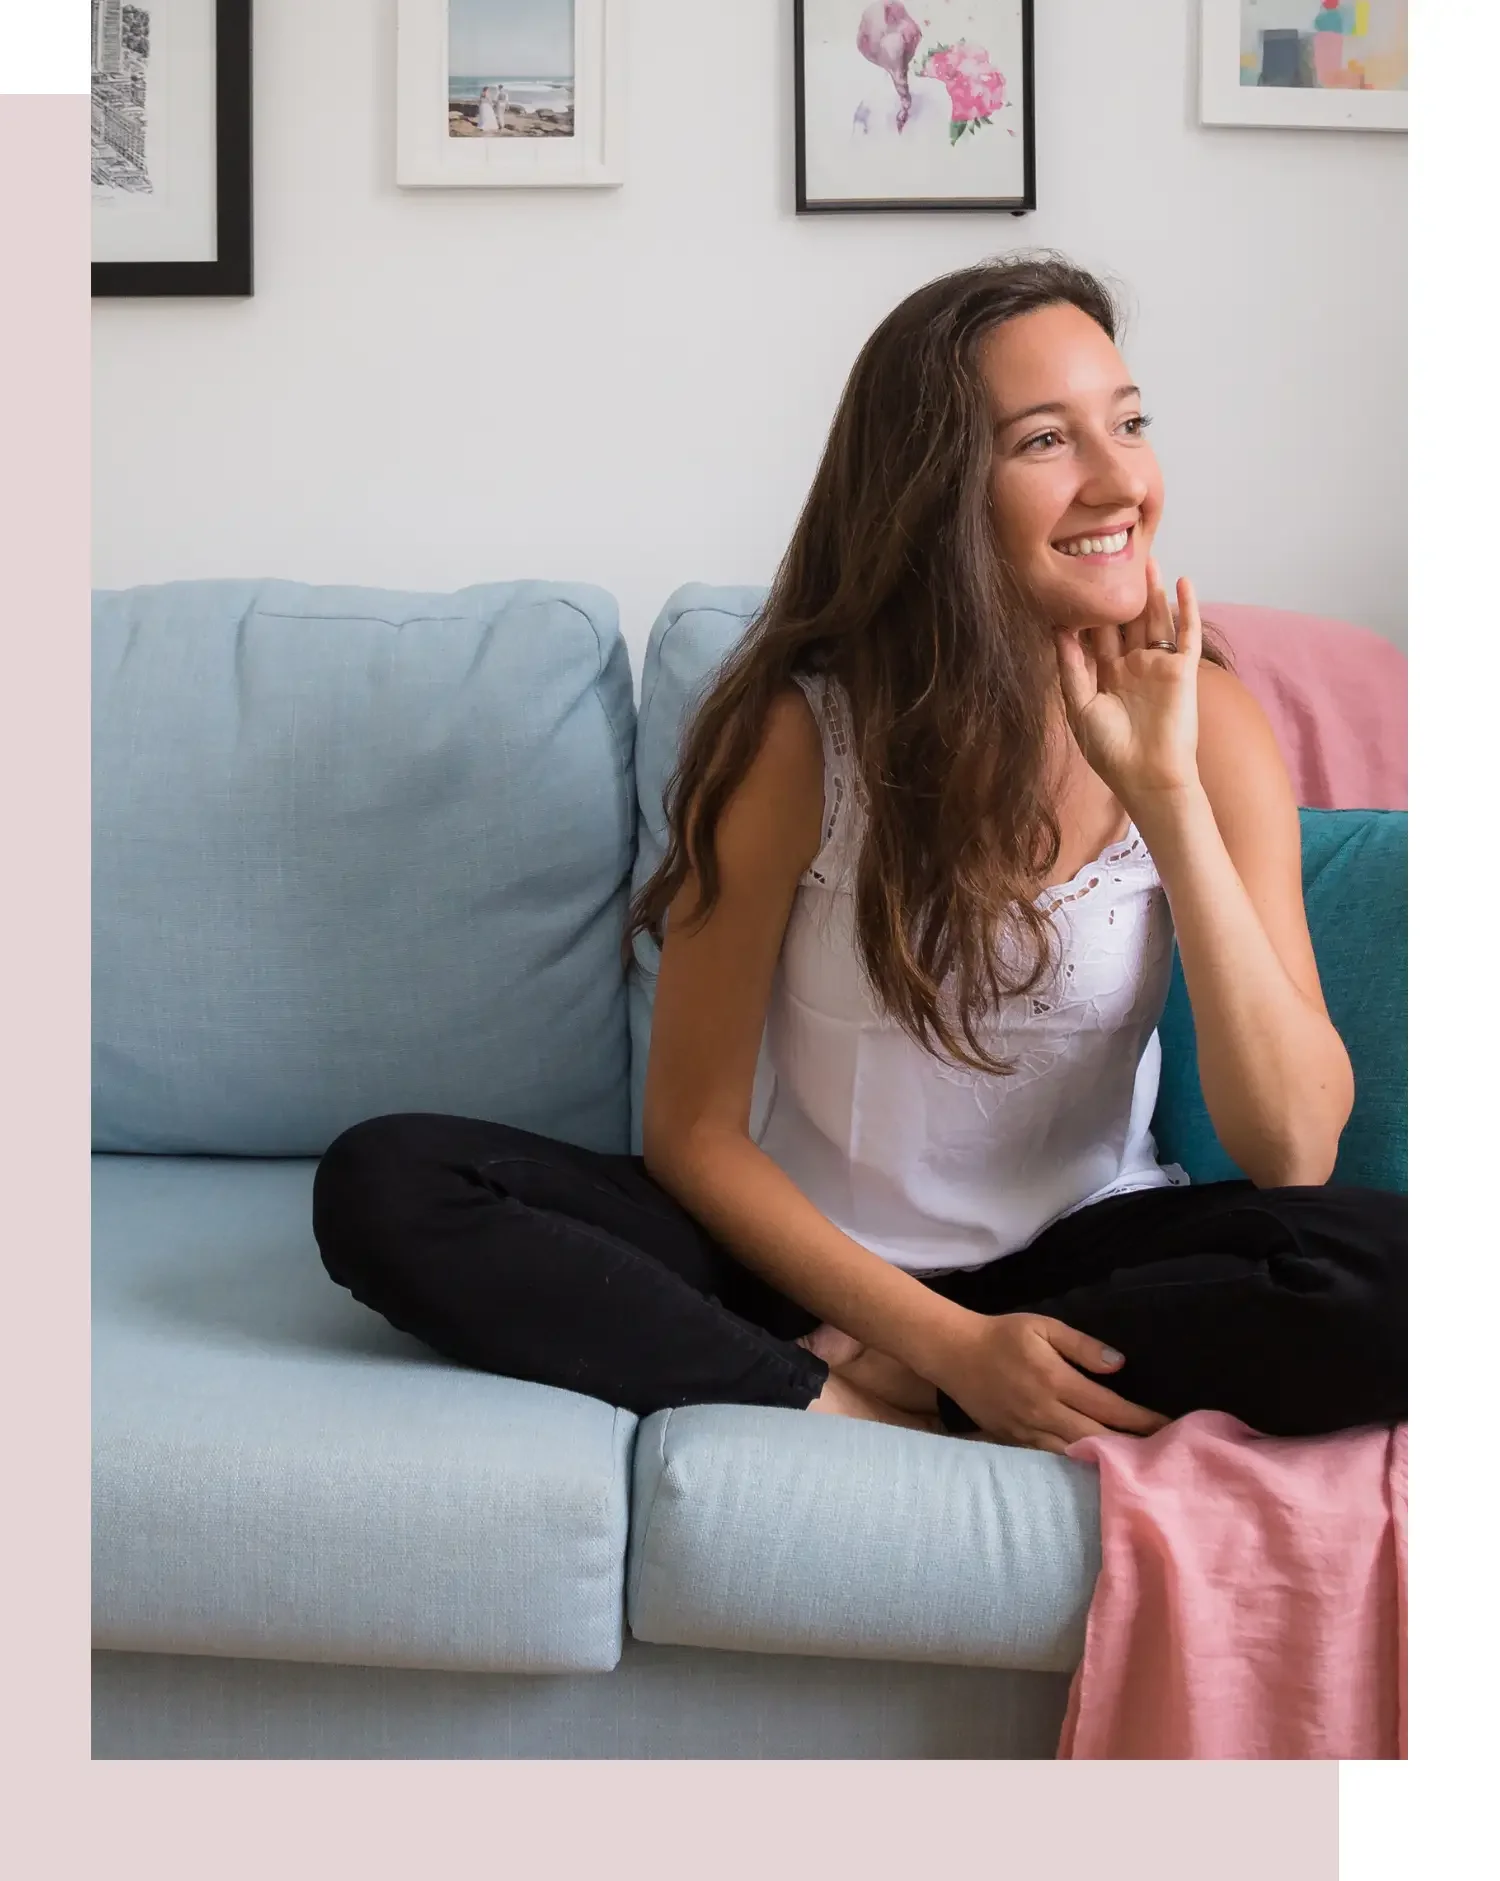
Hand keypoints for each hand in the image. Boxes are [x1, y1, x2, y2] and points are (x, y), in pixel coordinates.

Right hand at [935, 1311, 1169, 1453]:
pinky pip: (1049, 1460)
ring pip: (1073, 1455)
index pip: (1108, 1406)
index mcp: (1054, 1380)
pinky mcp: (1013, 1442)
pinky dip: (1074, 1467)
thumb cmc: (1002, 1335)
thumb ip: (1082, 1345)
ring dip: (1105, 1463)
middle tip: (1163, 1456)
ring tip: (1136, 1469)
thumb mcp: (1043, 1326)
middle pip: (1097, 1438)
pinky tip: (1093, 1472)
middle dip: (1132, 1447)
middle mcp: (1043, 1411)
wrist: (953, 1353)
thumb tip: (1119, 1365)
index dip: (1141, 1419)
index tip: (1168, 1426)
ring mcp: (1027, 1431)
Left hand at [1055, 561, 1202, 806]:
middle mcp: (1132, 666)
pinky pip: (1187, 633)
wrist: (1148, 777)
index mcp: (1106, 676)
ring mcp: (1158, 666)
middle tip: (1112, 558)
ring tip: (1146, 560)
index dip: (1088, 612)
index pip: (1096, 637)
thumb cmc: (1111, 751)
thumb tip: (1058, 631)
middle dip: (1120, 594)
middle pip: (1125, 622)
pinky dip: (1188, 608)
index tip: (1074, 584)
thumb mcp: (1080, 707)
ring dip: (1152, 592)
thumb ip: (1071, 669)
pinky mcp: (1182, 671)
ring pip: (1154, 620)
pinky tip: (1184, 582)